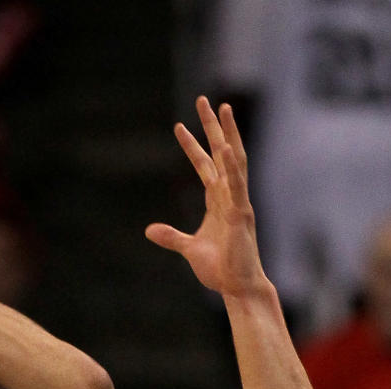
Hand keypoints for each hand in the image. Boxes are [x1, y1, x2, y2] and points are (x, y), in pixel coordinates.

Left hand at [145, 97, 269, 299]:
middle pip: (221, 153)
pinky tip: (224, 148)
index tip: (179, 126)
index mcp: (218, 202)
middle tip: (204, 100)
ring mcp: (238, 203)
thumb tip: (149, 230)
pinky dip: (231, 168)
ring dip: (227, 134)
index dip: (192, 146)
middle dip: (212, 127)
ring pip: (234, 161)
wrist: (238, 287)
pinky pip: (237, 187)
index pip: (204, 166)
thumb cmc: (221, 269)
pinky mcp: (241, 216)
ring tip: (222, 108)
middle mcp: (230, 197)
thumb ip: (171, 237)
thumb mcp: (189, 249)